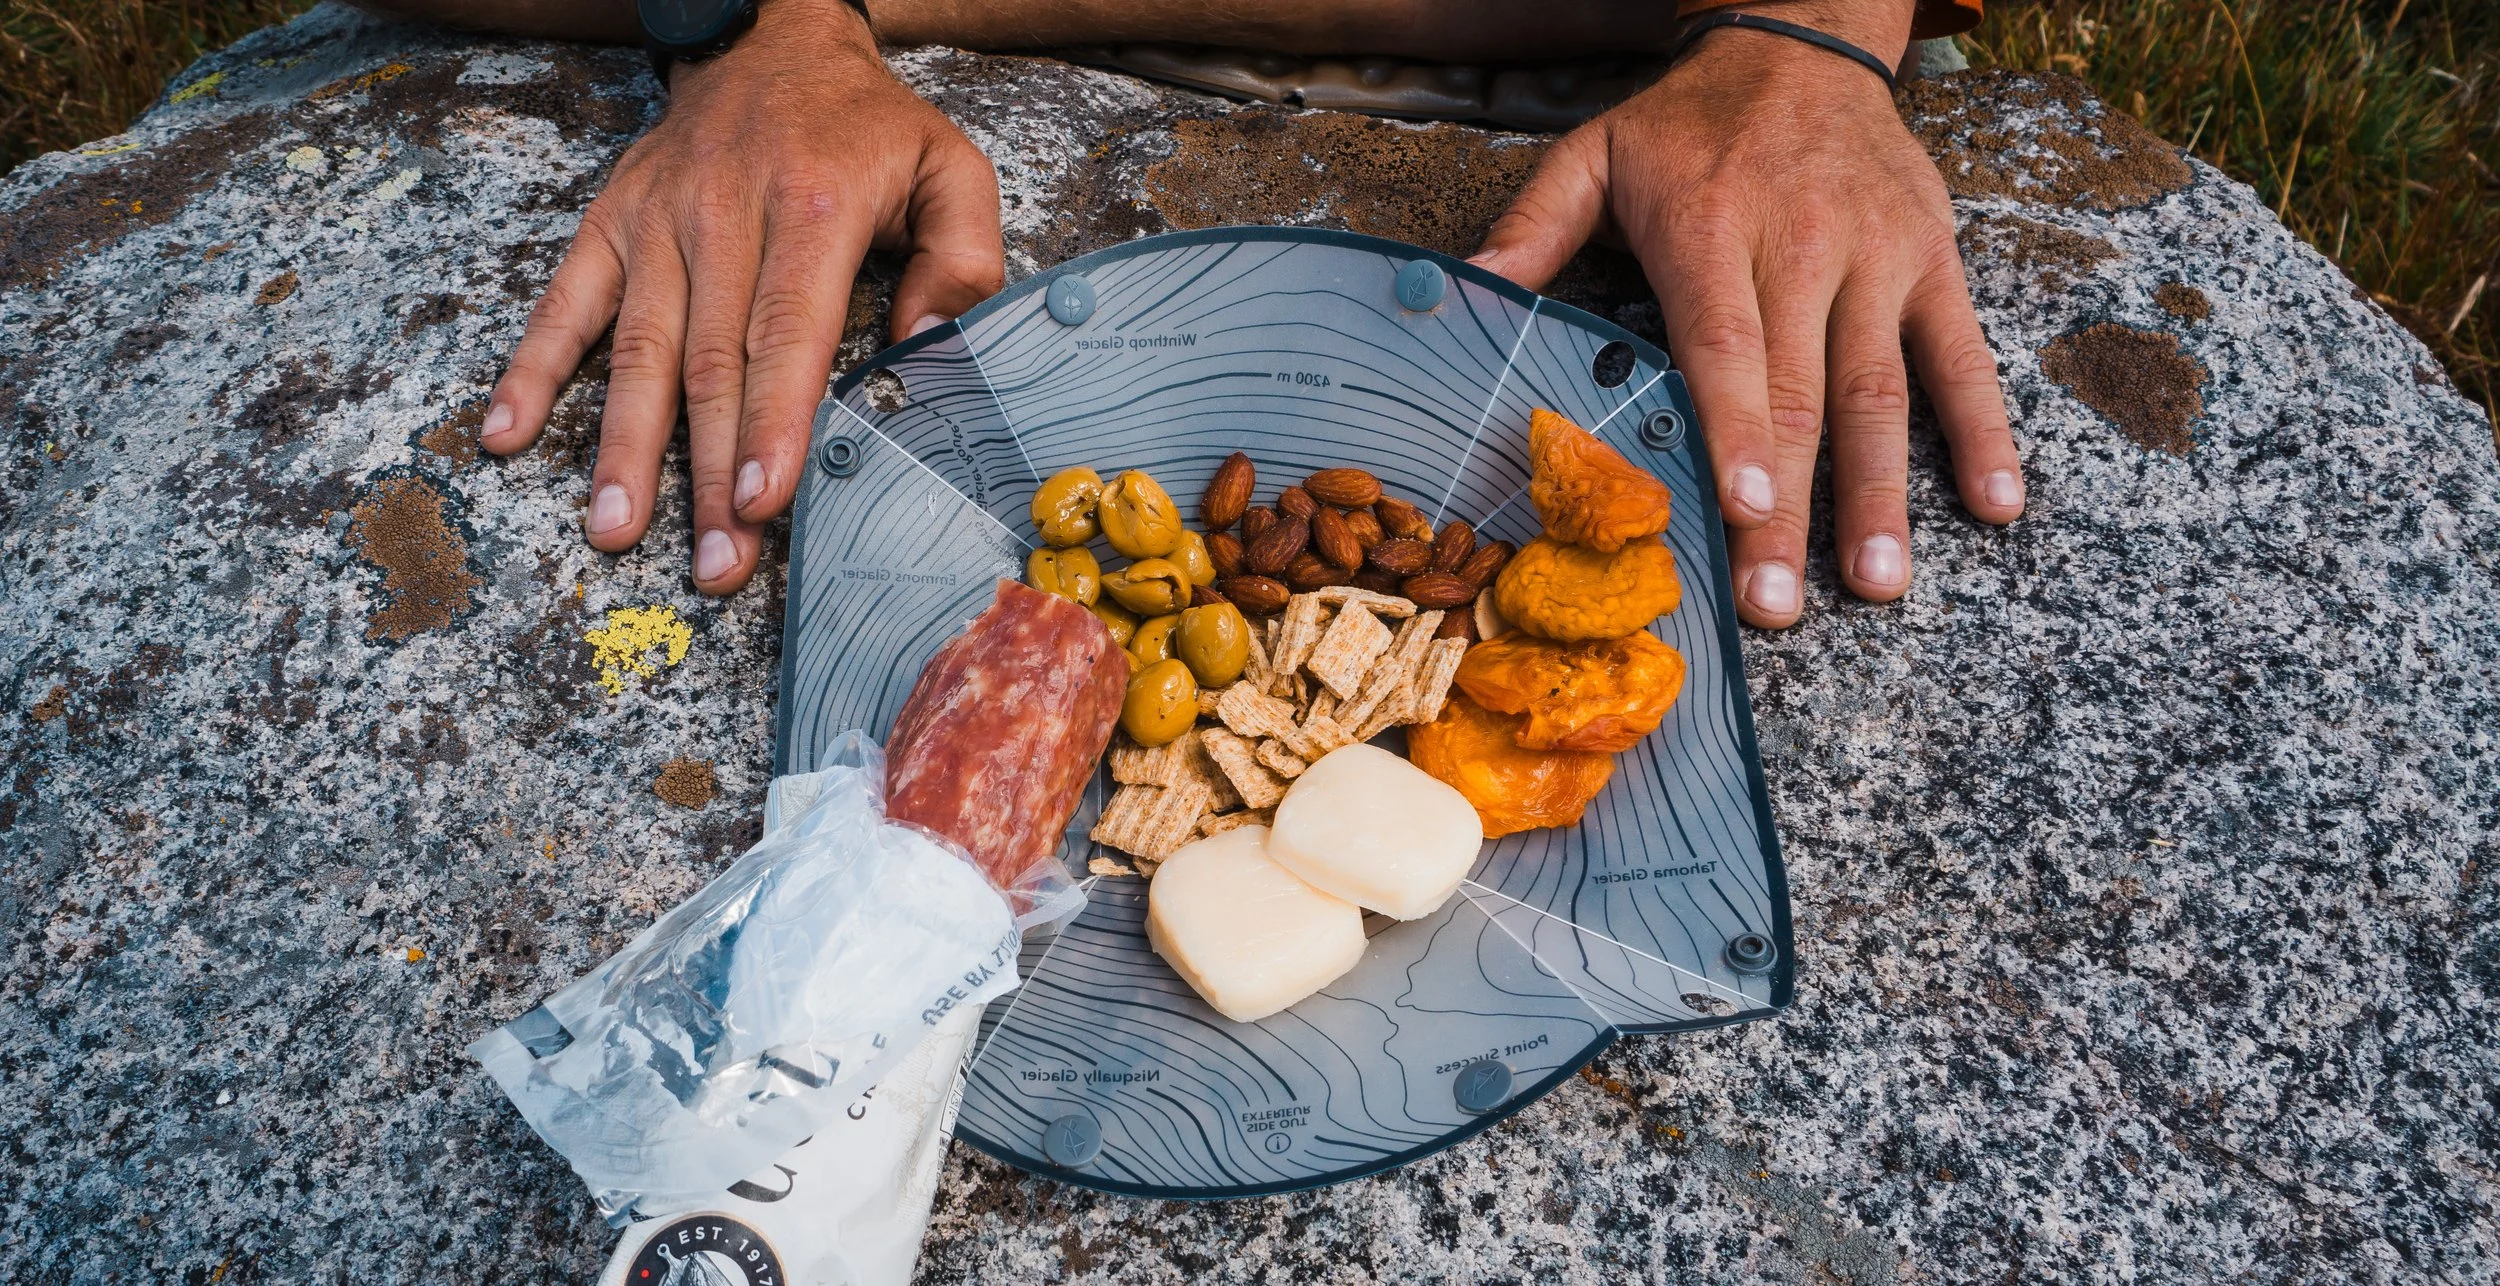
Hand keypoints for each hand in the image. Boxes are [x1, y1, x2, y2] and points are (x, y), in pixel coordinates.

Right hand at [479, 0, 1003, 592]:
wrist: (773, 41)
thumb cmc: (870, 127)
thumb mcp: (952, 168)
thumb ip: (962, 258)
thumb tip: (927, 347)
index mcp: (812, 209)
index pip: (786, 335)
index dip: (771, 424)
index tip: (761, 502)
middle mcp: (724, 217)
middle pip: (712, 366)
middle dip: (708, 475)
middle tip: (713, 564)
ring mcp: (658, 223)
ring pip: (639, 351)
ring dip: (622, 449)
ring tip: (613, 530)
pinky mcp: (611, 223)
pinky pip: (564, 302)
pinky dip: (530, 367)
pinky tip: (502, 433)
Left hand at [1469, 0, 2023, 627]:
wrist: (1803, 43)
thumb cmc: (1689, 125)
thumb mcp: (1594, 155)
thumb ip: (1532, 228)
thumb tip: (1463, 291)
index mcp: (1711, 232)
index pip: (1727, 346)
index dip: (1739, 429)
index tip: (1746, 507)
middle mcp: (1803, 247)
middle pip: (1800, 394)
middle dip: (1794, 508)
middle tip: (1779, 605)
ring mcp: (1877, 258)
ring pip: (1882, 390)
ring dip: (1883, 493)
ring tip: (1877, 582)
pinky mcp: (1933, 261)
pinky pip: (1964, 354)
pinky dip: (1987, 430)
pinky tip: (1997, 505)